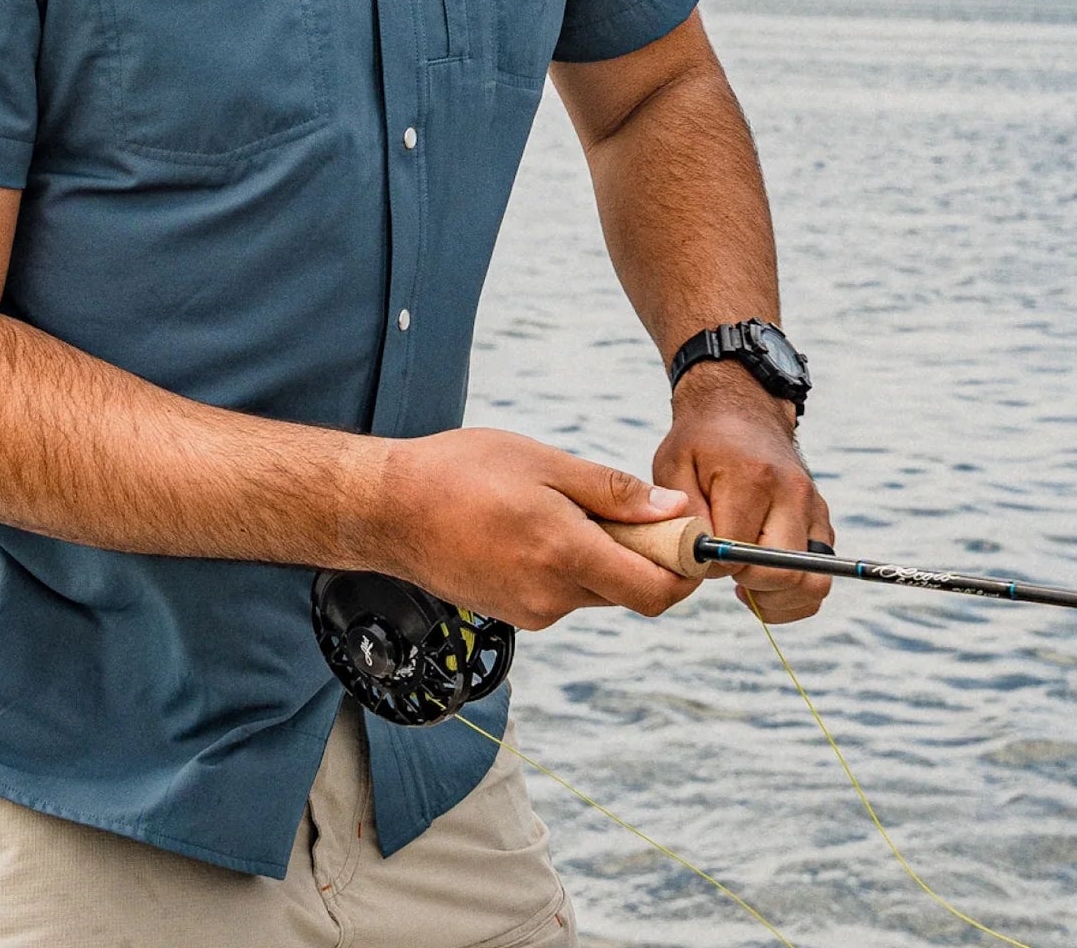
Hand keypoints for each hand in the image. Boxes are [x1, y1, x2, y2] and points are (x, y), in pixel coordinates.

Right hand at [373, 428, 703, 630]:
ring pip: (594, 590)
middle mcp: (552, 597)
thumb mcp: (544, 462)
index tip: (689, 536)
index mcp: (566, 556)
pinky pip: (562, 593)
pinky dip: (568, 564)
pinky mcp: (511, 612)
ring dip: (601, 556)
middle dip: (642, 554)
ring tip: (560, 506)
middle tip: (623, 506)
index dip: (684, 568)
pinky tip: (534, 525)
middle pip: (629, 591)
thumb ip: (612, 493)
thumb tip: (673, 512)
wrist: (388, 508)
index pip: (655, 590)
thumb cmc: (462, 472)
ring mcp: (530, 611)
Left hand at [653, 368, 833, 623]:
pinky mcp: (822, 524)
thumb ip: (681, 513)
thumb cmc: (700, 442)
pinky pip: (819, 582)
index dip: (713, 564)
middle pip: (783, 574)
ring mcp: (814, 510)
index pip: (740, 553)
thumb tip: (700, 558)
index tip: (697, 550)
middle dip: (746, 583)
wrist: (741, 411)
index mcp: (754, 478)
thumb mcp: (674, 465)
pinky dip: (792, 596)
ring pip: (811, 586)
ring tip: (743, 581)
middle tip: (720, 567)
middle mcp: (794, 495)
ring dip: (775, 599)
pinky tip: (760, 581)